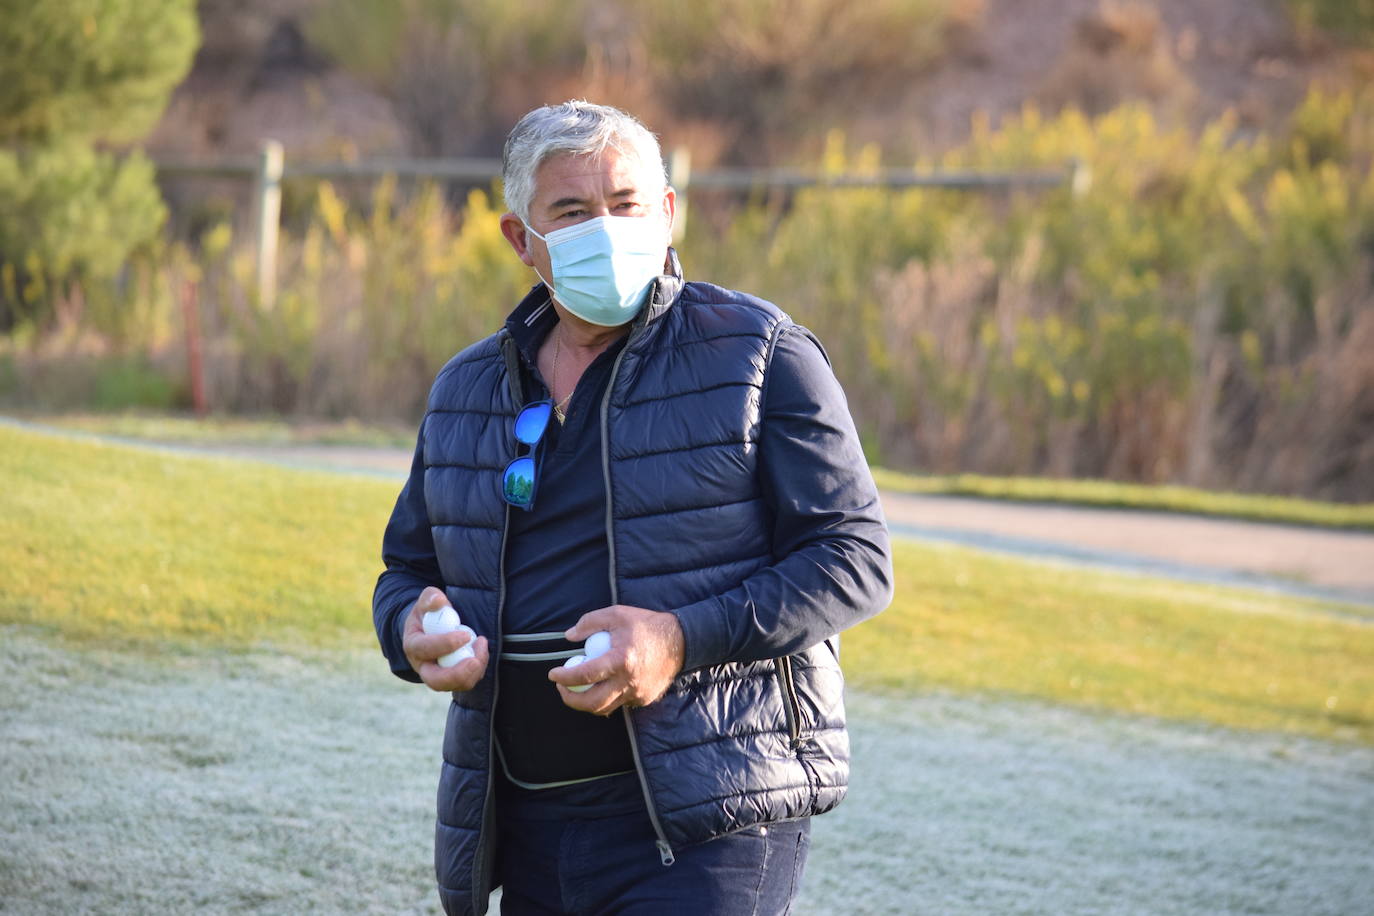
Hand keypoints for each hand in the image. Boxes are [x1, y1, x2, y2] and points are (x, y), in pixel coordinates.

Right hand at [403, 587, 488, 691]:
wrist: (431, 627)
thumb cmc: (429, 613)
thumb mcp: (426, 601)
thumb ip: (430, 598)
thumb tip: (438, 601)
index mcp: (413, 645)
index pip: (425, 649)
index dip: (446, 644)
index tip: (465, 635)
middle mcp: (423, 666)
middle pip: (436, 681)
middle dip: (457, 674)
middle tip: (475, 661)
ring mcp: (438, 675)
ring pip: (455, 685)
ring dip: (474, 671)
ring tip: (482, 646)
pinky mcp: (453, 679)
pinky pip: (467, 681)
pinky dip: (478, 669)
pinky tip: (481, 650)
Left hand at [548, 605, 684, 714]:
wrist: (681, 640)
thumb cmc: (647, 625)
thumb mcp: (617, 614)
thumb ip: (590, 622)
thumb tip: (569, 636)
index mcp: (621, 659)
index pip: (585, 675)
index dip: (564, 677)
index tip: (553, 674)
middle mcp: (628, 681)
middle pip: (592, 703)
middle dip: (571, 699)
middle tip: (562, 688)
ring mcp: (637, 693)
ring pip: (605, 708)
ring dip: (587, 702)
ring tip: (578, 689)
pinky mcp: (644, 698)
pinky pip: (620, 703)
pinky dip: (607, 697)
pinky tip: (603, 685)